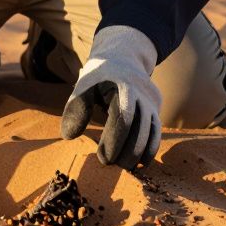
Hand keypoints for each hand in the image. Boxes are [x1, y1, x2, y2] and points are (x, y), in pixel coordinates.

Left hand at [59, 26, 161, 169]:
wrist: (123, 58)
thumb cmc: (98, 76)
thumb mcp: (83, 85)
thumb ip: (76, 109)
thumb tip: (68, 136)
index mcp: (122, 86)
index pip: (122, 118)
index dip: (114, 141)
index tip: (103, 158)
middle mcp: (141, 93)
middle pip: (139, 128)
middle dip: (126, 150)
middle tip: (110, 164)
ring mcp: (151, 101)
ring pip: (151, 132)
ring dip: (139, 153)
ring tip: (125, 168)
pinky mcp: (156, 108)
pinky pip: (157, 132)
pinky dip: (150, 149)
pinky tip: (141, 164)